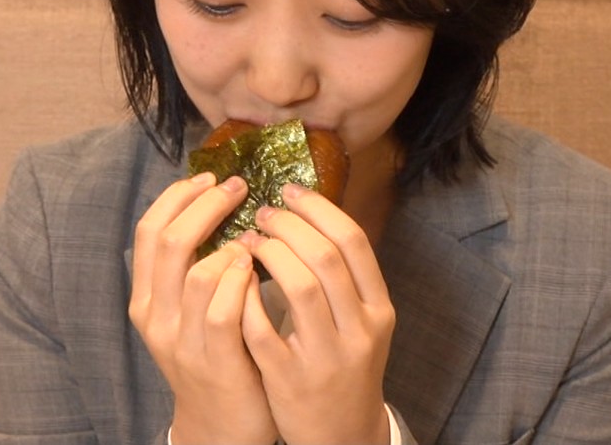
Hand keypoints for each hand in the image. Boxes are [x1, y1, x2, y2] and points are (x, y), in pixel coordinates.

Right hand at [129, 172, 278, 444]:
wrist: (222, 425)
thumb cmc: (218, 355)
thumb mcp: (192, 310)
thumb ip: (196, 266)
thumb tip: (218, 203)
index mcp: (146, 298)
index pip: (149, 230)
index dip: (179, 196)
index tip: (211, 177)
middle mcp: (155, 317)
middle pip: (170, 242)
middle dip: (207, 206)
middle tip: (238, 187)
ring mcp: (182, 341)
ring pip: (197, 273)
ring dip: (232, 244)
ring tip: (255, 234)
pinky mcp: (213, 360)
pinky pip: (224, 310)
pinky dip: (242, 281)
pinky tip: (258, 268)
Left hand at [241, 183, 394, 444]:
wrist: (341, 435)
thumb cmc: (344, 366)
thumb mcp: (361, 322)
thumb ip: (342, 277)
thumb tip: (307, 213)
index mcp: (378, 309)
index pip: (354, 242)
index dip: (319, 209)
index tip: (291, 190)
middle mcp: (358, 330)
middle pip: (326, 257)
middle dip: (289, 226)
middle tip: (262, 213)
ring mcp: (325, 356)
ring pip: (301, 287)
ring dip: (269, 254)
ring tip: (248, 241)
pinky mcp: (290, 379)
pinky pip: (263, 328)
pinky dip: (245, 297)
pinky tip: (232, 280)